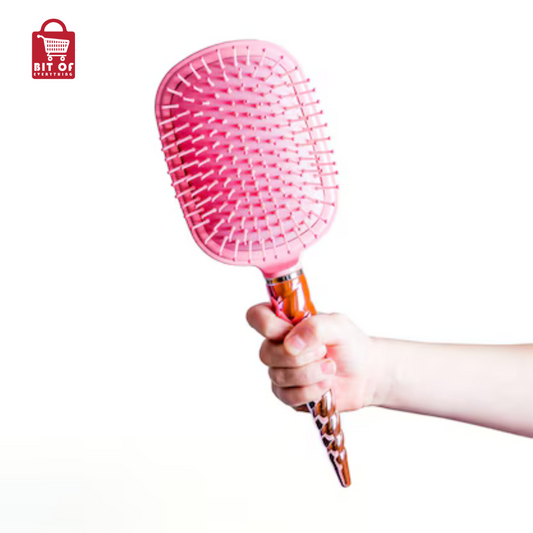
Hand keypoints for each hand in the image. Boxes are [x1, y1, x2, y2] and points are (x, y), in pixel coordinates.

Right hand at [246, 304, 387, 412]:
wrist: (365, 374)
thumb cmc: (350, 344)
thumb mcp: (338, 325)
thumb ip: (315, 327)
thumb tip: (290, 344)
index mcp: (284, 322)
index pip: (256, 316)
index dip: (267, 325)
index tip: (289, 331)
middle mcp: (277, 346)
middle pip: (266, 353)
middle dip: (300, 356)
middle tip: (324, 351)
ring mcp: (280, 371)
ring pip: (279, 376)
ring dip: (310, 374)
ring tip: (330, 368)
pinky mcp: (288, 394)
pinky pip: (289, 396)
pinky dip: (312, 391)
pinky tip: (326, 385)